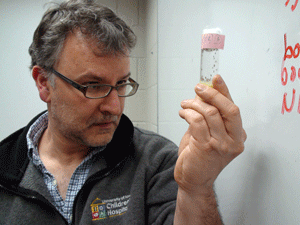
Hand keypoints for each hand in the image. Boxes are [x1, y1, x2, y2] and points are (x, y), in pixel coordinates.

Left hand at [175, 75, 246, 192]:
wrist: (194, 180)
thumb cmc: (200, 157)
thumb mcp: (208, 132)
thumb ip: (208, 114)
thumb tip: (204, 93)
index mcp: (237, 136)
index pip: (233, 108)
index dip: (224, 91)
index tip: (215, 79)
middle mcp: (233, 140)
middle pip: (228, 109)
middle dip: (211, 94)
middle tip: (198, 87)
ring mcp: (221, 145)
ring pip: (210, 113)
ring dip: (194, 104)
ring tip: (185, 104)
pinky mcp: (206, 147)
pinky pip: (197, 121)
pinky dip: (188, 113)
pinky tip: (183, 113)